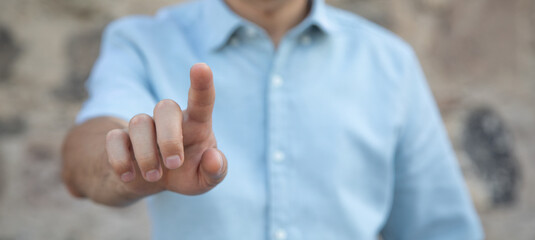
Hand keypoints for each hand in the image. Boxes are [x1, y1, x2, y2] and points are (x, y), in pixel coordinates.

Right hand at [105, 63, 226, 195]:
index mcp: (195, 124)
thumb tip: (213, 159)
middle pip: (165, 107)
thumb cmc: (185, 174)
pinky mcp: (120, 139)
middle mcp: (169, 119)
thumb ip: (216, 171)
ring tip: (154, 177)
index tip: (201, 67)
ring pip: (139, 122)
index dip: (202, 84)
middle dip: (169, 137)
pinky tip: (130, 177)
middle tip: (175, 164)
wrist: (149, 182)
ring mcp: (143, 126)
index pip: (201, 100)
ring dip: (147, 154)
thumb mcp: (204, 180)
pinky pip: (114, 139)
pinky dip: (121, 160)